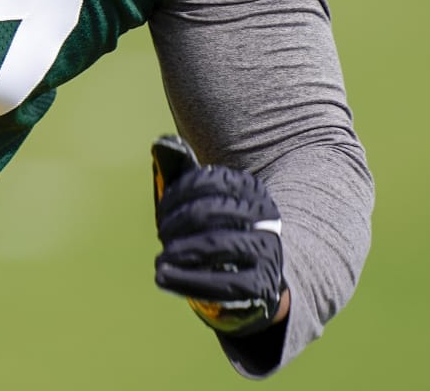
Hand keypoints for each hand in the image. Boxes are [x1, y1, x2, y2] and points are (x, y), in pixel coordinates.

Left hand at [150, 134, 286, 336]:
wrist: (261, 275)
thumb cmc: (223, 230)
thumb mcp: (208, 201)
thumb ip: (184, 175)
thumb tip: (161, 145)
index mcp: (251, 189)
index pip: (208, 181)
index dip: (175, 195)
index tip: (161, 212)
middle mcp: (265, 216)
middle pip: (207, 212)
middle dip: (174, 224)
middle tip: (161, 235)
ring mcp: (268, 251)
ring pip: (216, 245)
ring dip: (179, 252)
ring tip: (161, 260)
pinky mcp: (264, 284)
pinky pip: (223, 283)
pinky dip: (188, 281)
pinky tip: (167, 279)